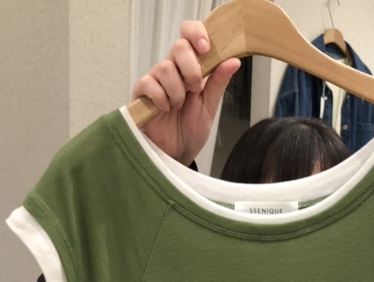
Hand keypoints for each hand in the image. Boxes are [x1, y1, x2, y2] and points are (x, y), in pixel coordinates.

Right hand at [131, 20, 240, 165]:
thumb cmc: (189, 132)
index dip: (197, 34)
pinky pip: (148, 83)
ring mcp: (155, 81)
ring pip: (165, 67)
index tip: (206, 48)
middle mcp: (172, 70)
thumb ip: (218, 83)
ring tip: (177, 107)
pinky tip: (164, 109)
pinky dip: (161, 97)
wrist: (176, 155)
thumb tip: (233, 61)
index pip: (189, 36)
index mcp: (189, 68)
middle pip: (178, 46)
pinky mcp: (141, 94)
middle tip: (194, 89)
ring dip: (177, 91)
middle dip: (191, 69)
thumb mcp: (208, 107)